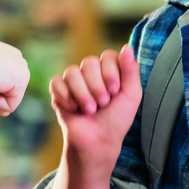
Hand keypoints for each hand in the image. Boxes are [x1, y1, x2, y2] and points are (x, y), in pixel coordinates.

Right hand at [50, 46, 141, 180]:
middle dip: (97, 86)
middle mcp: (91, 72)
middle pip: (89, 62)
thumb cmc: (117, 120)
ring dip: (83, 94)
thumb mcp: (131, 95)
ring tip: (90, 110)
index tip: (115, 91)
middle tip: (103, 104)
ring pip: (72, 72)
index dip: (110, 73)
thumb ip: (131, 70)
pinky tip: (73, 108)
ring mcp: (74, 81)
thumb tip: (127, 47)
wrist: (98, 142)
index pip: (107, 56)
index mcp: (109, 70)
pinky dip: (66, 96)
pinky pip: (57, 82)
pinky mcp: (58, 91)